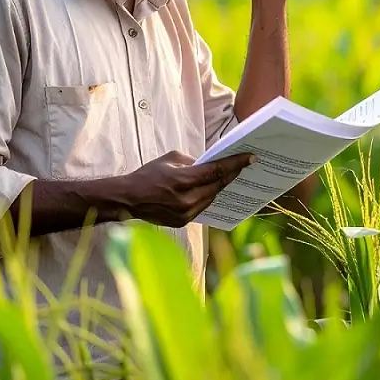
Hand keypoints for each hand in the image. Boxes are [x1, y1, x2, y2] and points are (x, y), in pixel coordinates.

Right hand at [121, 150, 253, 227]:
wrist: (129, 199)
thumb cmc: (148, 175)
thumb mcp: (170, 159)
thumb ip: (192, 161)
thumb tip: (210, 163)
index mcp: (183, 181)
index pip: (216, 171)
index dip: (235, 164)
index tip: (250, 157)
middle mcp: (187, 200)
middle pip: (218, 185)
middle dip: (233, 174)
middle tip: (246, 164)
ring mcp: (185, 214)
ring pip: (212, 197)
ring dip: (222, 186)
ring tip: (234, 176)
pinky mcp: (183, 222)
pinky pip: (203, 207)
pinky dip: (209, 197)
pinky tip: (216, 189)